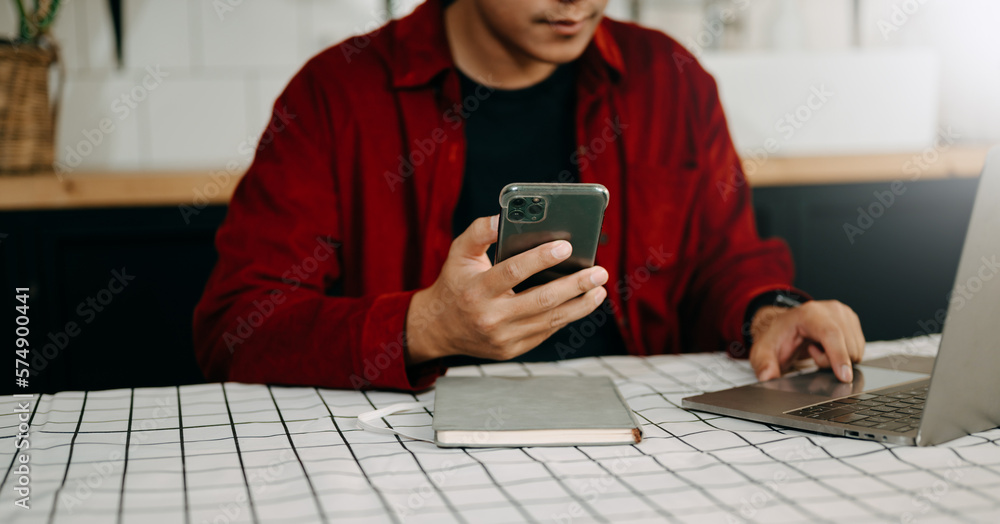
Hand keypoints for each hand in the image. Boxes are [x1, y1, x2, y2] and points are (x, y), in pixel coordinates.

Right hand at [405, 215, 608, 364]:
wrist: (439, 328)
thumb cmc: (455, 284)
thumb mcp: (459, 253)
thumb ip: (479, 232)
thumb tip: (503, 216)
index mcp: (476, 290)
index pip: (512, 272)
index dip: (540, 258)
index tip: (566, 246)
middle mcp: (490, 317)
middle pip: (541, 300)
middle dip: (574, 285)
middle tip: (598, 272)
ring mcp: (503, 337)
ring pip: (550, 320)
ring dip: (580, 305)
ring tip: (599, 289)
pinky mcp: (513, 350)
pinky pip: (546, 331)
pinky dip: (567, 316)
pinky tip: (581, 302)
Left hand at [748, 300, 864, 382]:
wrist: (786, 326)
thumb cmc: (777, 337)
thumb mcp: (763, 351)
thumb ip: (764, 364)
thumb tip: (767, 377)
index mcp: (809, 313)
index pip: (831, 334)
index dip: (839, 356)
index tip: (844, 377)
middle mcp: (830, 310)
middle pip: (846, 347)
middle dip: (831, 361)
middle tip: (811, 352)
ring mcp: (844, 314)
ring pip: (855, 350)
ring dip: (838, 359)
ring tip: (818, 348)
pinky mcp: (852, 321)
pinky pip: (859, 349)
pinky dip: (845, 354)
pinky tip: (827, 346)